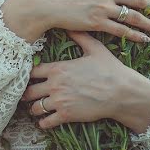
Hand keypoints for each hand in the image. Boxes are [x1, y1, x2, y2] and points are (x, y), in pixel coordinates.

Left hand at [22, 31, 149, 131]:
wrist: (123, 92)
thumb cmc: (111, 70)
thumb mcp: (95, 49)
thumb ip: (80, 37)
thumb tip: (72, 26)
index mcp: (58, 68)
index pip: (31, 72)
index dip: (29, 76)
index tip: (29, 79)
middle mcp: (54, 85)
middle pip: (29, 91)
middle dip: (26, 94)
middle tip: (27, 96)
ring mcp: (60, 101)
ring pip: (35, 107)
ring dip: (33, 109)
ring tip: (35, 109)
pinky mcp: (67, 115)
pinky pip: (46, 122)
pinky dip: (43, 123)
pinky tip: (44, 122)